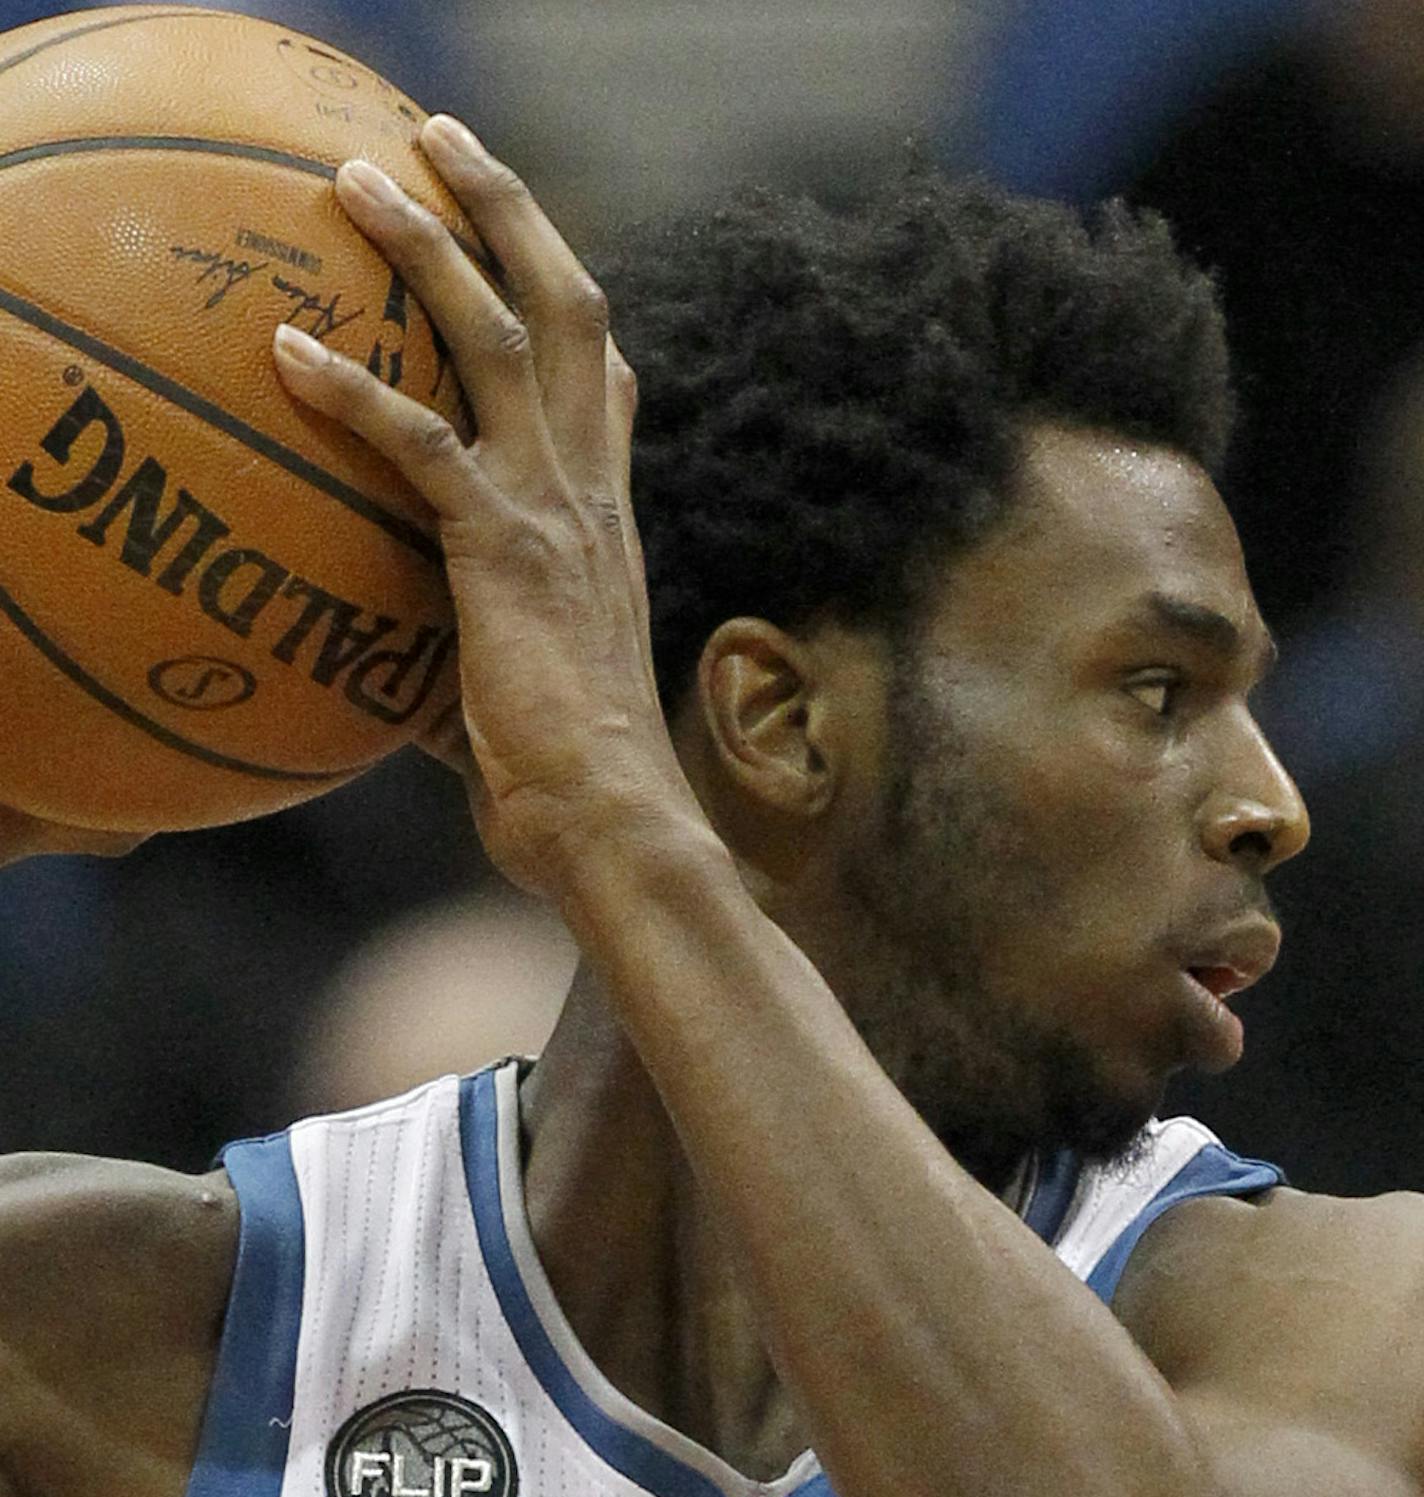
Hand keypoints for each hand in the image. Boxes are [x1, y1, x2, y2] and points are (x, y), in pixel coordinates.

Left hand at [273, 119, 688, 900]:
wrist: (614, 822)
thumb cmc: (569, 791)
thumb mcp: (522, 701)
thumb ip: (472, 663)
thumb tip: (406, 693)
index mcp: (608, 523)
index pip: (605, 386)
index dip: (571, 307)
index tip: (529, 248)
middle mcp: (591, 494)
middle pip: (568, 307)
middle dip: (507, 210)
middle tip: (443, 140)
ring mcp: (554, 511)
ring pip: (497, 334)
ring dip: (426, 246)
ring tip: (355, 180)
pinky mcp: (501, 549)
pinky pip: (419, 441)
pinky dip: (351, 389)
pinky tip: (287, 351)